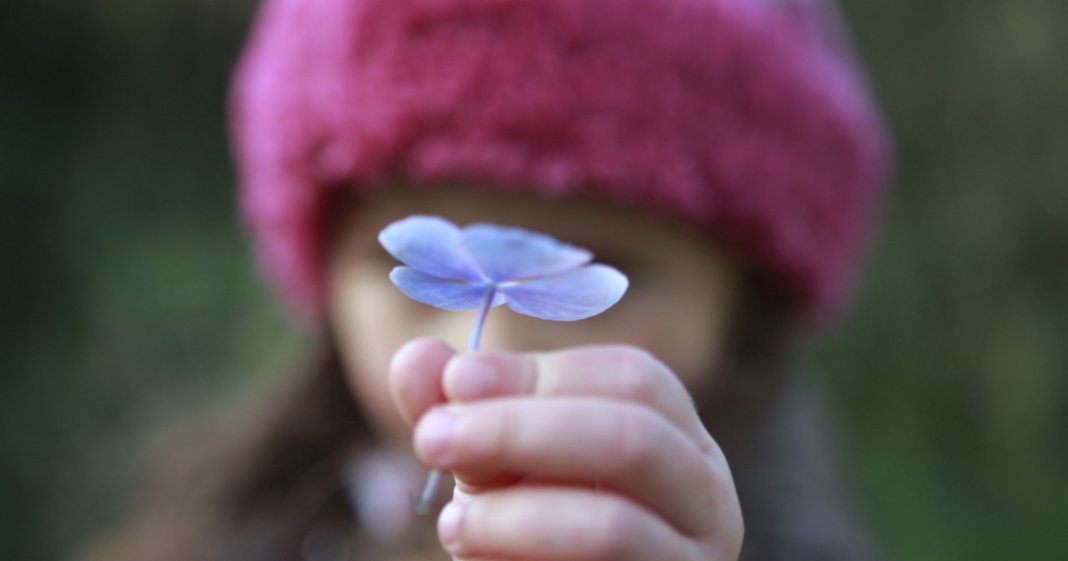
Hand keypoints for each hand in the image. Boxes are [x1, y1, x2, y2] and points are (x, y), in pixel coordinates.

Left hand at [390, 338, 742, 560]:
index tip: (457, 379)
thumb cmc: (534, 533)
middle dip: (519, 430)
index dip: (540, 372)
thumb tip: (415, 356)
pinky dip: (525, 556)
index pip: (632, 377)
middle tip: (431, 438)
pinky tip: (476, 552)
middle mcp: (706, 496)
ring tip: (451, 524)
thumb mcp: (497, 466)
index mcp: (677, 436)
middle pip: (632, 437)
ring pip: (613, 525)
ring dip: (514, 516)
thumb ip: (461, 414)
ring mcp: (693, 560)